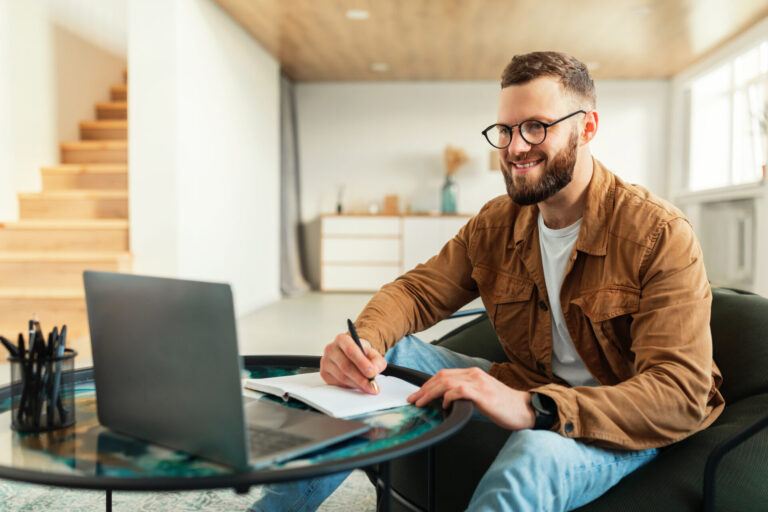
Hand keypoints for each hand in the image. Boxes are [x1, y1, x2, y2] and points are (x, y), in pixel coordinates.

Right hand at [320, 333, 386, 394]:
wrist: (352, 355)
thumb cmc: (361, 353)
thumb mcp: (373, 354)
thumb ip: (377, 361)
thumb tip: (373, 371)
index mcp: (342, 339)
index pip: (350, 350)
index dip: (362, 363)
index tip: (372, 373)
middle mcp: (331, 348)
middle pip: (345, 366)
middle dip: (361, 378)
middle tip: (372, 385)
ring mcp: (325, 361)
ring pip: (342, 376)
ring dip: (357, 384)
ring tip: (368, 387)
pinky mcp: (324, 373)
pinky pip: (337, 383)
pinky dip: (350, 386)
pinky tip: (357, 385)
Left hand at [407, 368, 535, 429]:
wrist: (524, 409)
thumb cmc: (504, 405)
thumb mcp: (481, 395)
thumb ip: (465, 394)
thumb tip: (444, 401)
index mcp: (473, 373)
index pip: (444, 375)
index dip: (427, 384)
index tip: (417, 394)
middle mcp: (474, 374)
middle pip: (441, 377)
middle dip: (423, 389)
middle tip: (413, 399)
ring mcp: (479, 383)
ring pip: (446, 382)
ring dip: (430, 393)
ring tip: (421, 403)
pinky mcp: (482, 394)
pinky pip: (459, 391)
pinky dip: (447, 397)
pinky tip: (443, 405)